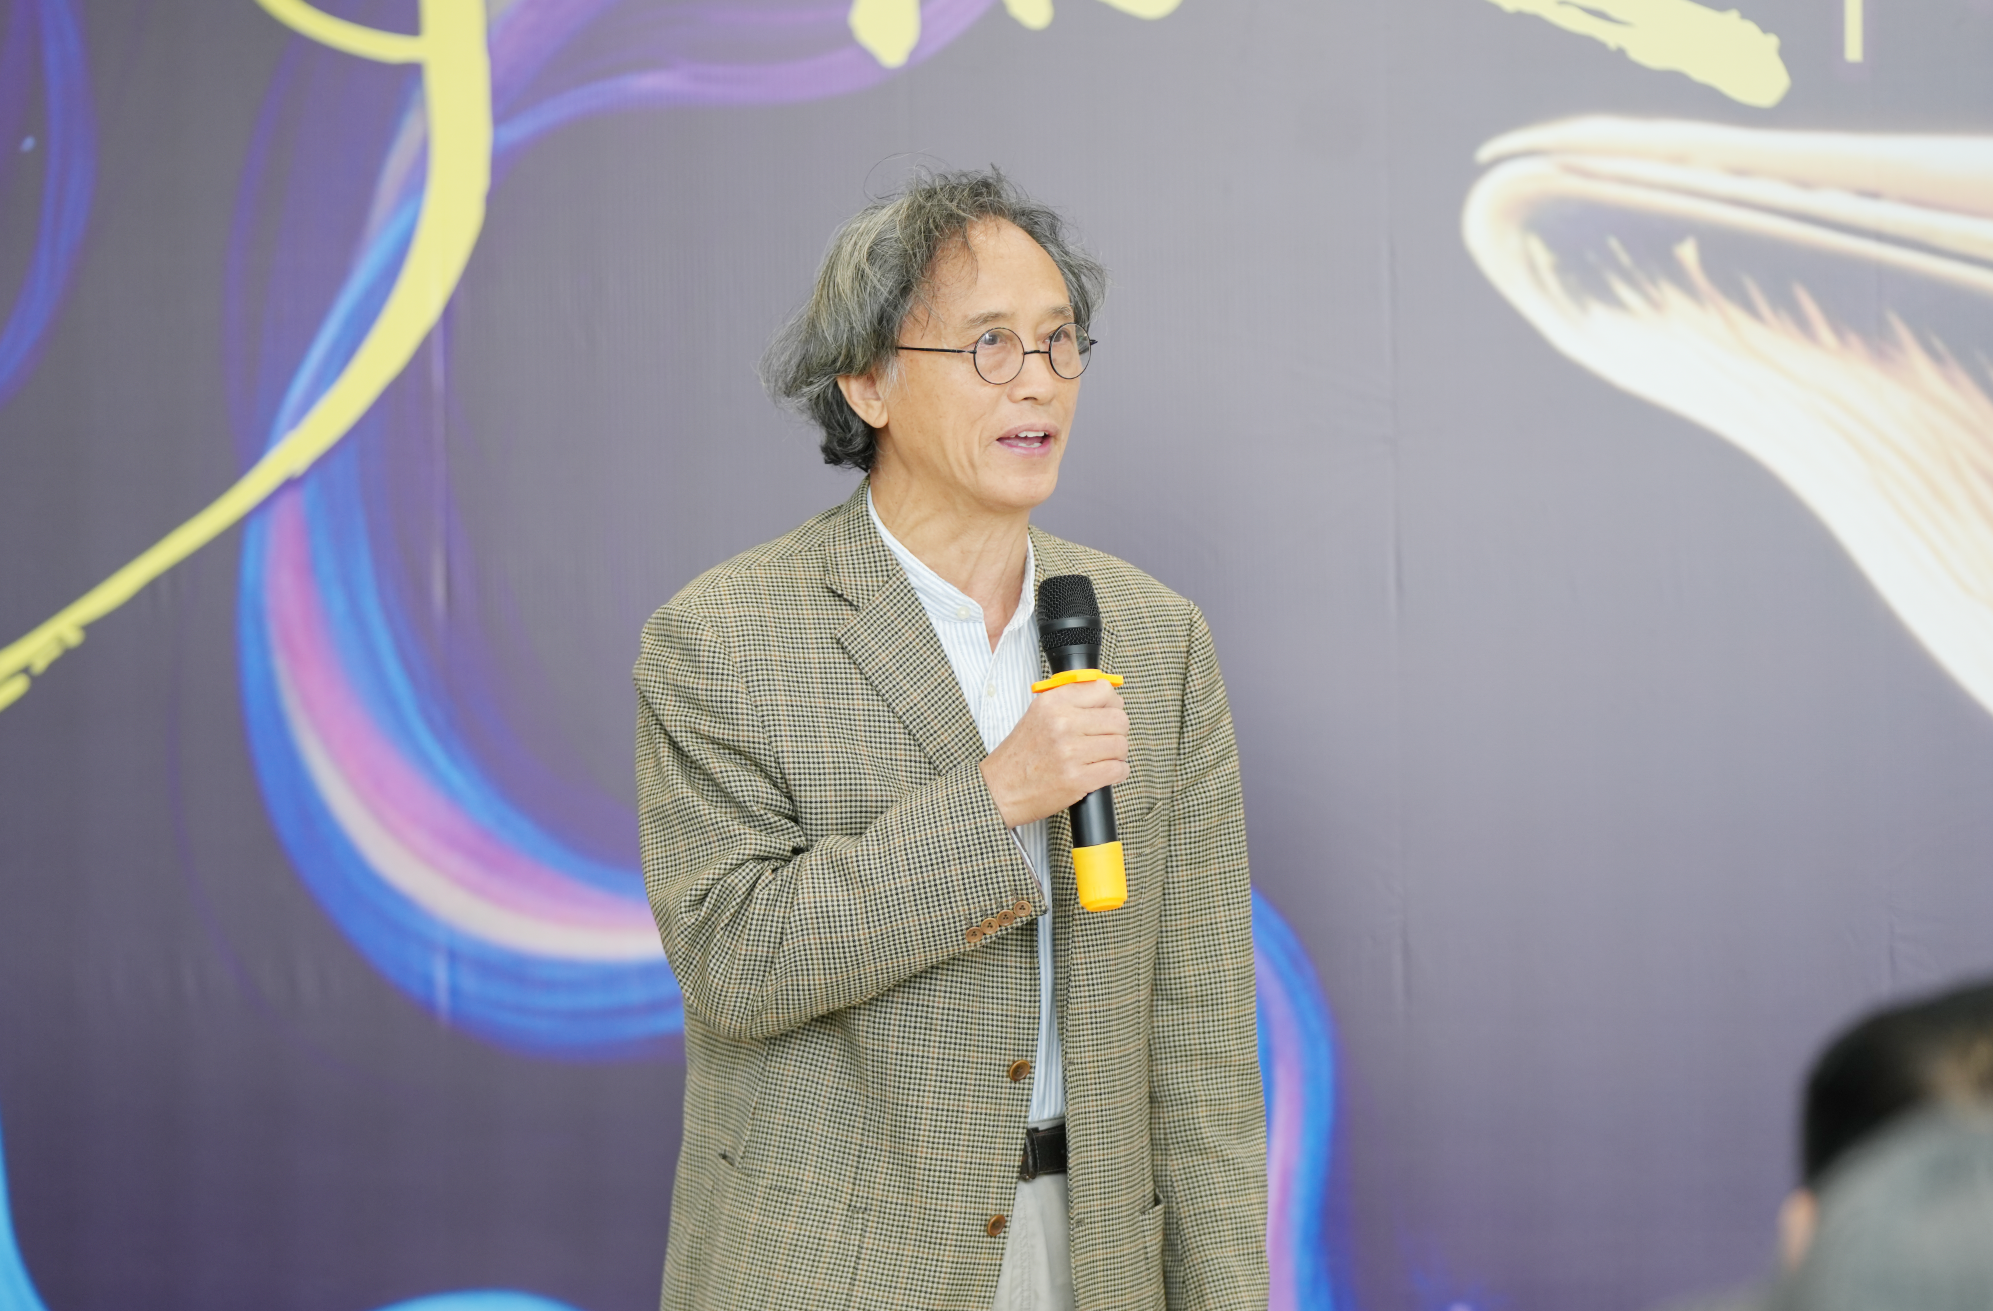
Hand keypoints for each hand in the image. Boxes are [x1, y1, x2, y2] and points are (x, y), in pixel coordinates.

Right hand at [980, 680, 1129, 827]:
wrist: (1000, 790)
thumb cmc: (1021, 755)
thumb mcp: (1038, 715)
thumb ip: (1070, 702)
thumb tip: (1110, 698)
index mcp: (1053, 703)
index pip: (1103, 690)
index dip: (1111, 703)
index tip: (1107, 712)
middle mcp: (1062, 723)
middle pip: (1118, 719)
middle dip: (1116, 731)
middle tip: (1104, 739)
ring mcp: (1071, 752)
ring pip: (1121, 745)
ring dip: (1117, 754)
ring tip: (1101, 757)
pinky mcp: (1078, 779)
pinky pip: (1118, 769)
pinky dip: (1117, 772)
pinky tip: (1103, 772)